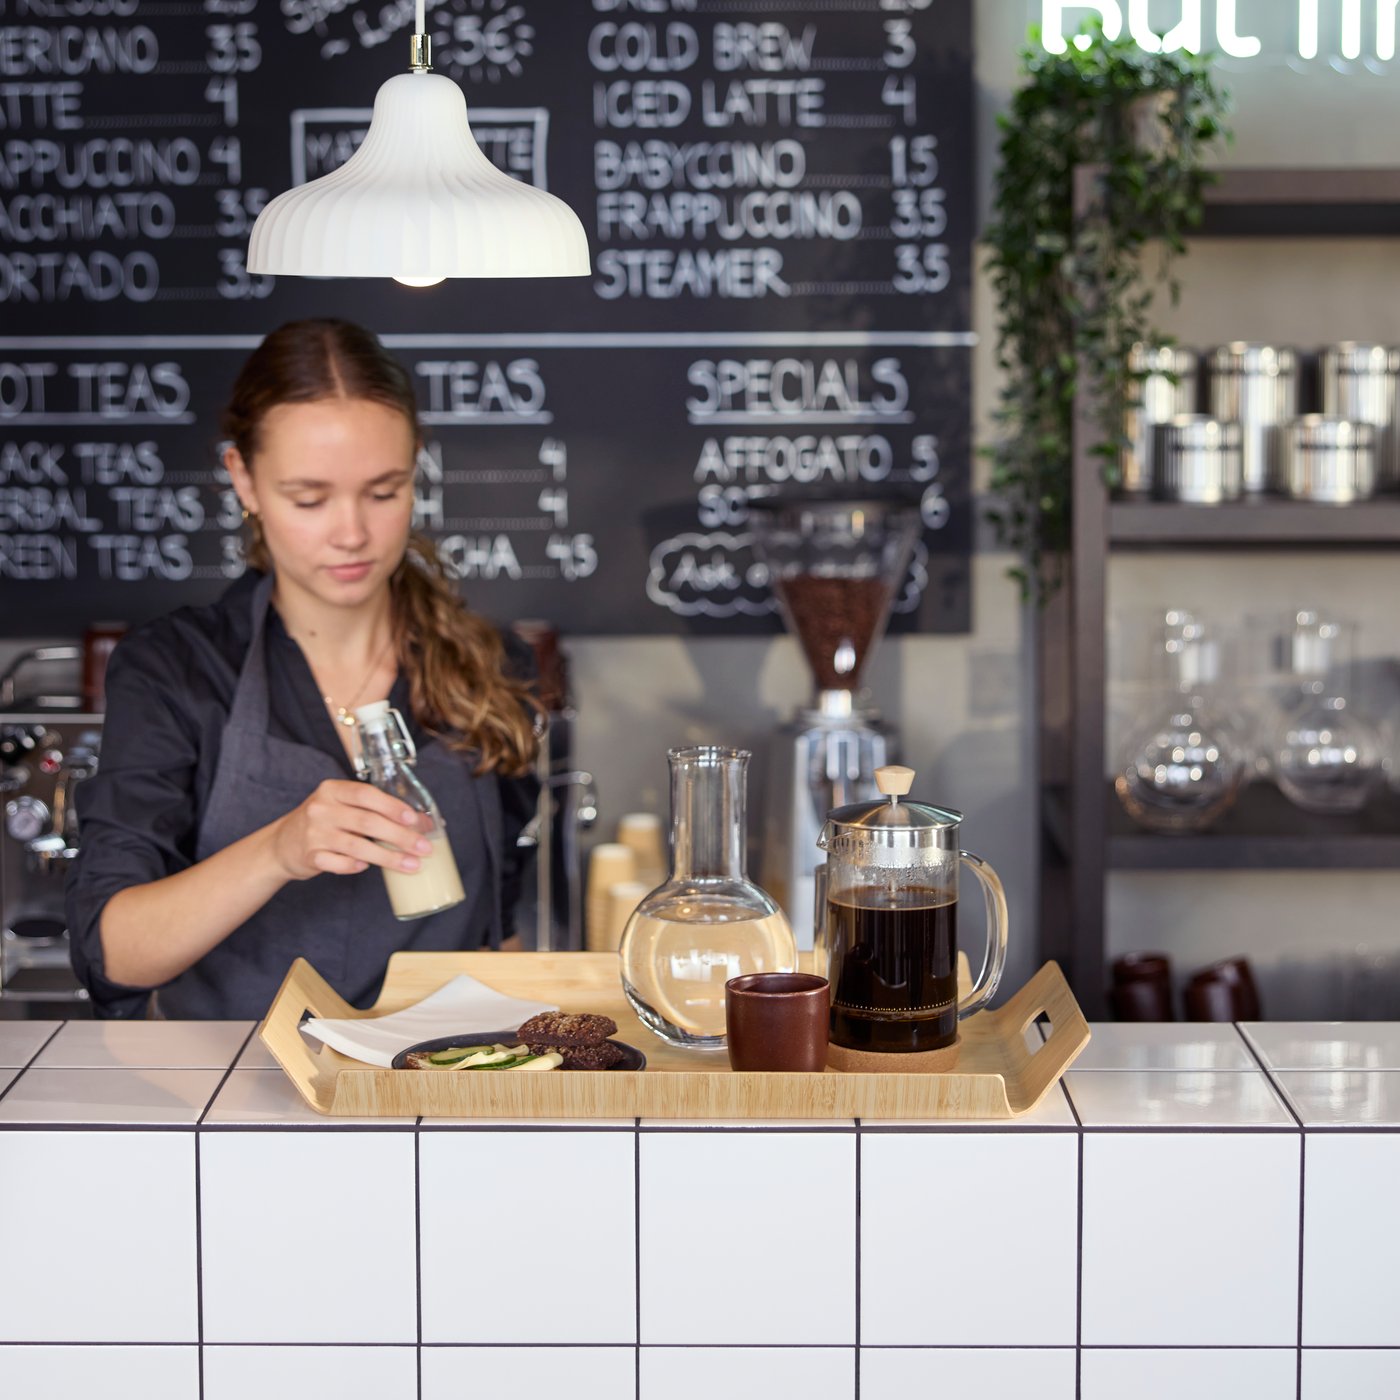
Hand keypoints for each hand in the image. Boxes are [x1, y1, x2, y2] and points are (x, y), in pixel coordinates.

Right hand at [270, 780, 432, 880]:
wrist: (282, 843)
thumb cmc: (324, 821)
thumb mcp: (340, 805)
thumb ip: (371, 809)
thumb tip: (420, 822)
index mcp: (332, 790)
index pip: (366, 794)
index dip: (393, 806)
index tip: (416, 819)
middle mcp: (321, 809)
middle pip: (368, 822)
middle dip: (401, 836)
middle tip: (424, 847)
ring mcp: (314, 833)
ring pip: (357, 846)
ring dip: (388, 857)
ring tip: (412, 864)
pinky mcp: (310, 856)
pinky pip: (337, 863)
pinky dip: (354, 866)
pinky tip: (368, 867)